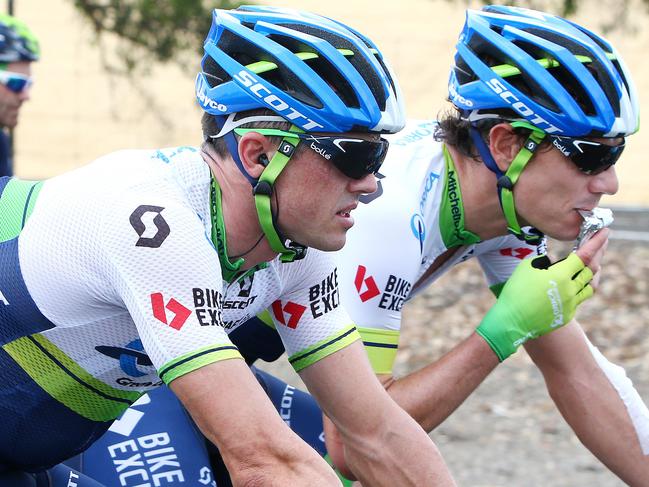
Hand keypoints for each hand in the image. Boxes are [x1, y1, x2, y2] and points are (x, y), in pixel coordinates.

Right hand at [476, 229, 607, 360]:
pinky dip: (580, 288)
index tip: (604, 231)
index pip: (585, 255)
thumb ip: (545, 262)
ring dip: (593, 273)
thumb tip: (553, 263)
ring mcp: (571, 304)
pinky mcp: (568, 315)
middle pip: (592, 269)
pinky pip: (580, 298)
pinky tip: (575, 285)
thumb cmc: (516, 291)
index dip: (596, 242)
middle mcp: (570, 289)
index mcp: (560, 275)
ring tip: (593, 266)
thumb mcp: (527, 267)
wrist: (512, 321)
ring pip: (591, 285)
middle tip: (601, 243)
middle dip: (599, 253)